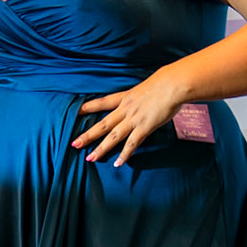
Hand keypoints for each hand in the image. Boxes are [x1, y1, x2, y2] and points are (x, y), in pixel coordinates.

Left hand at [73, 72, 187, 166]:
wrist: (173, 84)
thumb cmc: (165, 83)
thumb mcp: (147, 86)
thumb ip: (141, 95)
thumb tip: (144, 98)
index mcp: (125, 97)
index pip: (102, 102)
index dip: (88, 107)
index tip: (76, 111)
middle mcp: (126, 109)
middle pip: (102, 124)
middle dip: (87, 135)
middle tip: (74, 144)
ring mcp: (134, 119)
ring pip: (112, 136)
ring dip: (100, 148)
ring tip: (89, 158)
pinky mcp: (144, 127)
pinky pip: (131, 144)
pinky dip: (124, 155)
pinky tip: (117, 163)